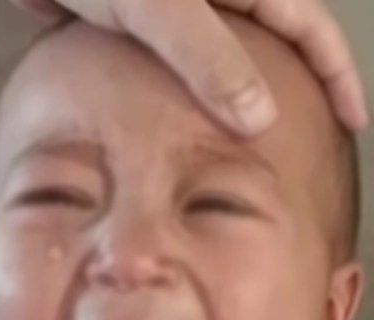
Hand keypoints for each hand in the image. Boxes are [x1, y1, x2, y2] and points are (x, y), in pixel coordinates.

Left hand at [11, 0, 368, 134]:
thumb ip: (209, 60)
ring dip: (230, 94)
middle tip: (303, 137)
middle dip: (290, 87)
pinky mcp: (131, 16)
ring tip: (241, 144)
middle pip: (270, 41)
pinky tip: (171, 126)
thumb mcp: (162, 10)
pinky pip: (168, 60)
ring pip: (217, 55)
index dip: (337, 75)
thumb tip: (261, 119)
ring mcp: (173, 4)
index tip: (352, 122)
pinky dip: (177, 91)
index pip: (310, 28)